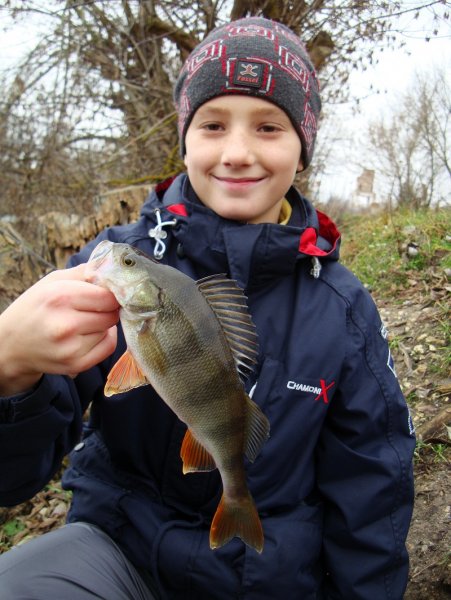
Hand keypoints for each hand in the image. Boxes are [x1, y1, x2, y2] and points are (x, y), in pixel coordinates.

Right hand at [0, 264, 119, 395]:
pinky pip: (108, 347)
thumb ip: (83, 272)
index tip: (105, 294)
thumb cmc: (35, 308)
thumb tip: (112, 269)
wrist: (11, 345)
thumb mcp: (52, 282)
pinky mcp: (75, 364)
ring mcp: (71, 348)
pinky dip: (105, 339)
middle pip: (111, 314)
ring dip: (103, 325)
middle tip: (93, 308)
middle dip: (107, 309)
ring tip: (83, 322)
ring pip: (110, 330)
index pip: (108, 296)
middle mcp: (66, 324)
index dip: (111, 294)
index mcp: (60, 297)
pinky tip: (91, 334)